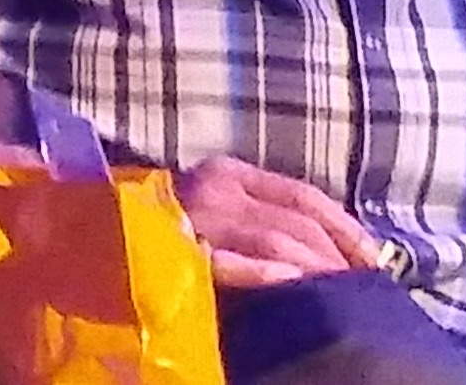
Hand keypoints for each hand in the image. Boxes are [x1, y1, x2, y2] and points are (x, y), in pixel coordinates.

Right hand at [179, 154, 392, 290]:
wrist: (92, 235)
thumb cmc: (167, 226)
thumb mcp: (218, 208)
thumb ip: (260, 213)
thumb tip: (331, 243)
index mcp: (228, 171)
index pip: (302, 193)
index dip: (344, 226)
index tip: (373, 259)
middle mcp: (214, 186)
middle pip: (294, 220)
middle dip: (334, 256)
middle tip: (359, 288)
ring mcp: (194, 217)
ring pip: (273, 240)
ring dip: (312, 269)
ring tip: (334, 294)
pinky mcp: (178, 250)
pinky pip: (230, 264)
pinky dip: (264, 274)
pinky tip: (291, 286)